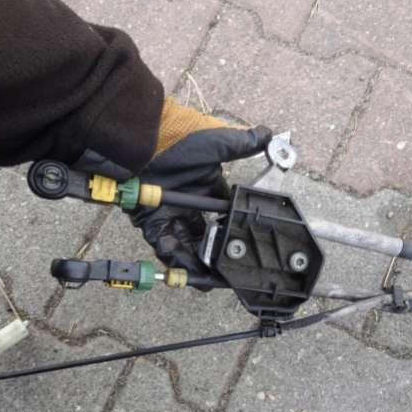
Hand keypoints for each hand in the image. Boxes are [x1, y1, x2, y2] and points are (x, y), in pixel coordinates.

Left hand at [130, 98, 271, 287]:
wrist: (143, 139)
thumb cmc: (177, 137)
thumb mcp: (217, 142)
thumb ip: (243, 144)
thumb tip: (269, 134)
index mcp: (205, 184)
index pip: (222, 210)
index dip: (233, 225)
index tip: (245, 240)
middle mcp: (187, 201)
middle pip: (204, 232)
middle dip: (215, 249)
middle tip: (228, 267)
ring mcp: (168, 211)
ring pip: (186, 242)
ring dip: (197, 259)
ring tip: (211, 278)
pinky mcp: (149, 220)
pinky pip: (164, 244)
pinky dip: (175, 257)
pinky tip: (188, 270)